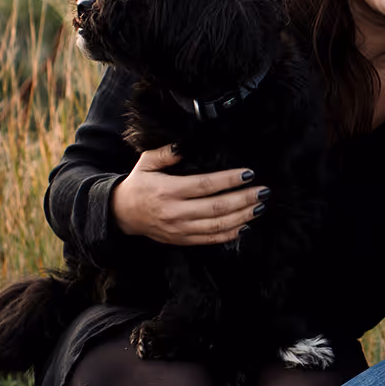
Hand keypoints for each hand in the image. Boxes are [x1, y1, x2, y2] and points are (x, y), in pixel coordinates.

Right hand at [111, 144, 267, 245]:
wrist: (121, 214)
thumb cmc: (138, 184)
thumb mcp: (146, 162)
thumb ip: (167, 152)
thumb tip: (185, 145)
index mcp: (168, 191)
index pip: (205, 185)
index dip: (228, 180)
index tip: (248, 174)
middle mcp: (175, 212)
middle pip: (216, 208)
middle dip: (243, 200)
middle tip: (263, 192)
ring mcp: (180, 229)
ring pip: (217, 226)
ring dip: (242, 217)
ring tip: (259, 207)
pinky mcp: (182, 240)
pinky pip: (210, 239)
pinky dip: (230, 234)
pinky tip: (245, 225)